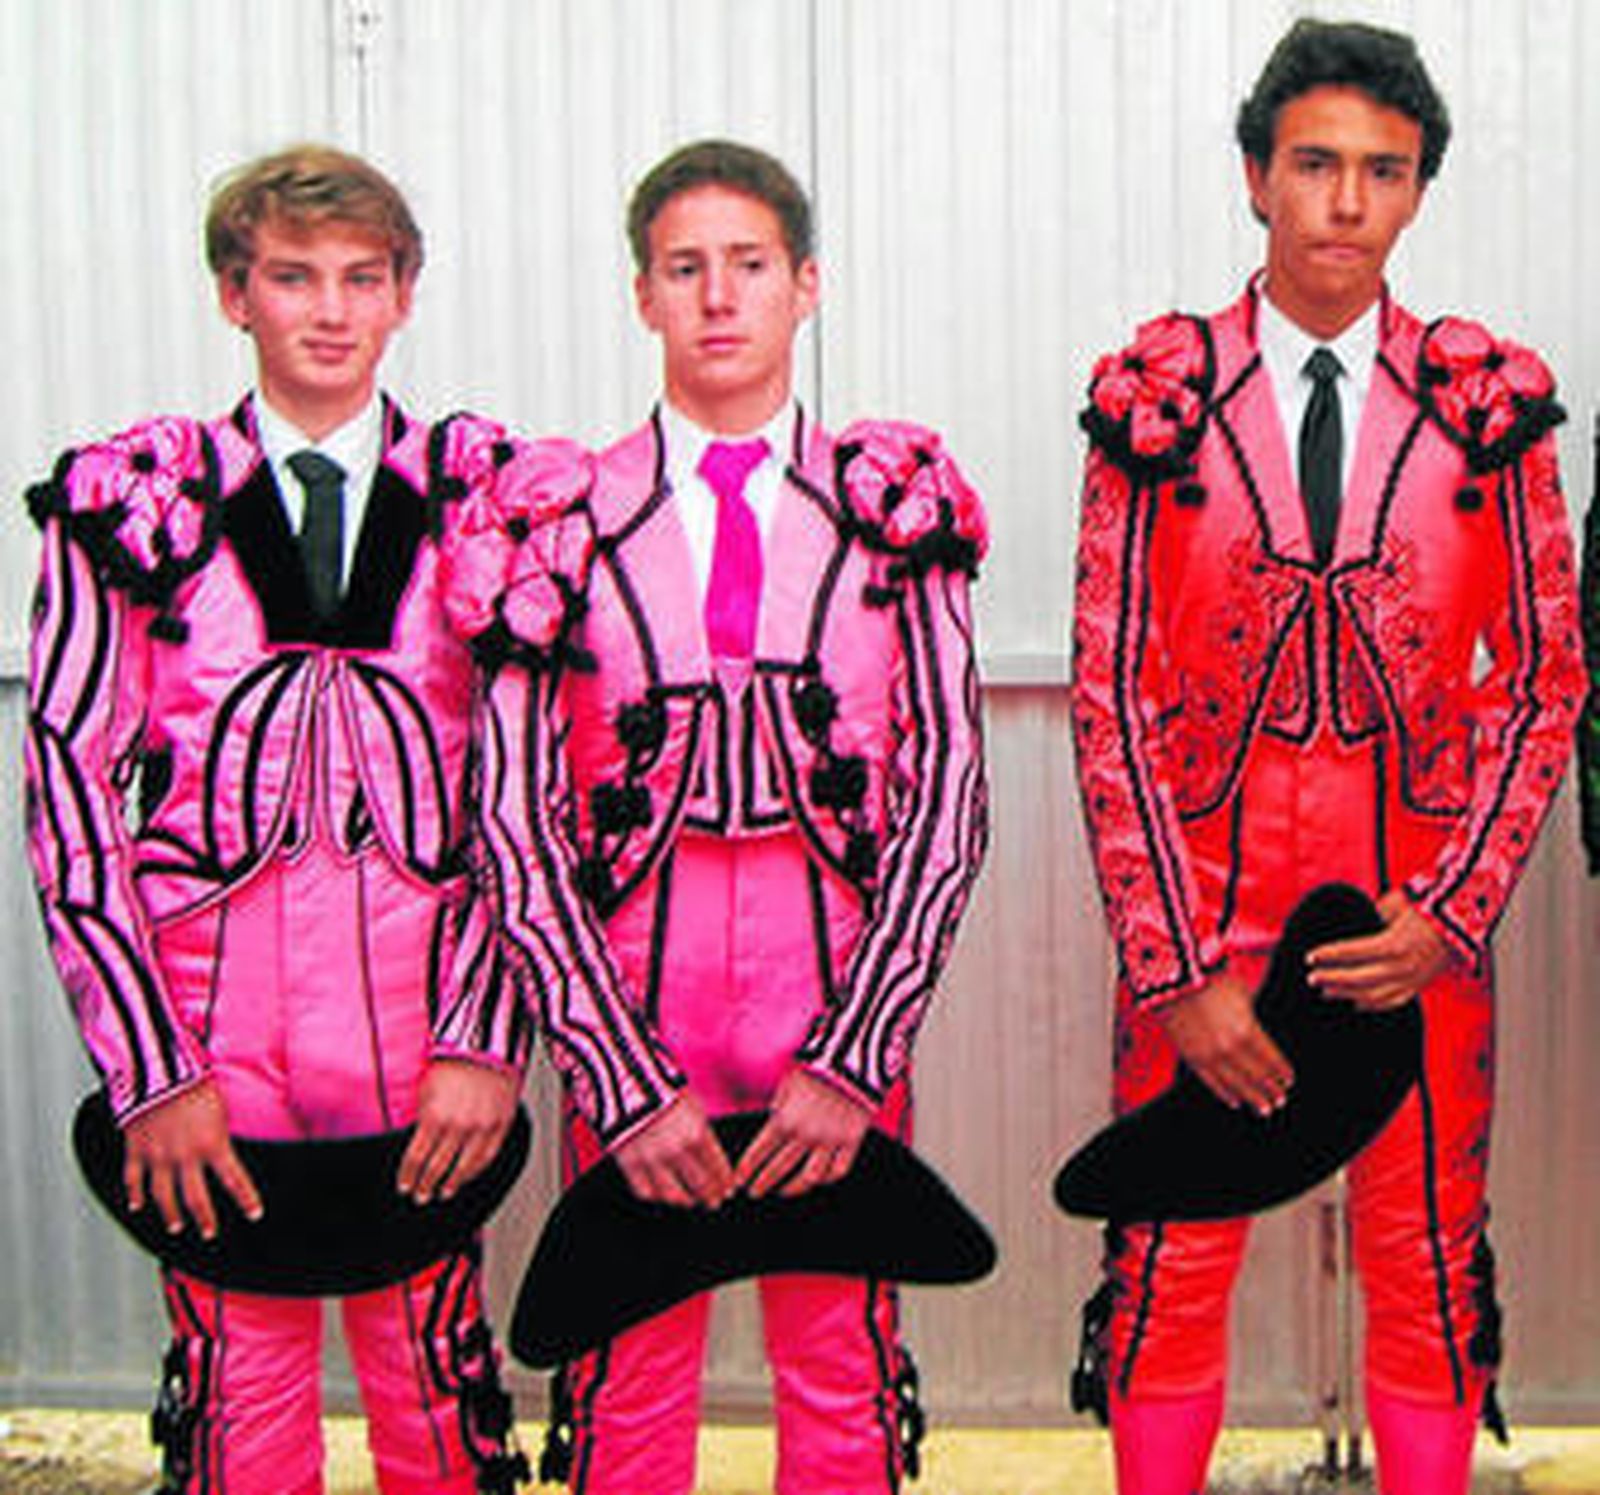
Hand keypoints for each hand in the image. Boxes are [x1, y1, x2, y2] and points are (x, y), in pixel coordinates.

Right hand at [123, 1081, 262, 1239]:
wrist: (158, 1070)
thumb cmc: (194, 1081)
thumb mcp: (221, 1108)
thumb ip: (222, 1133)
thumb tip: (229, 1147)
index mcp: (212, 1145)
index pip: (236, 1180)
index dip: (247, 1200)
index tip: (255, 1214)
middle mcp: (185, 1156)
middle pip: (196, 1199)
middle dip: (205, 1219)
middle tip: (209, 1233)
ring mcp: (158, 1156)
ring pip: (164, 1196)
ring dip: (170, 1214)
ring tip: (176, 1226)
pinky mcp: (136, 1150)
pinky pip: (133, 1179)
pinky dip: (134, 1194)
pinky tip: (135, 1205)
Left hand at [398, 1060, 521, 1203]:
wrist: (486, 1045)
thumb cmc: (453, 1061)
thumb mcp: (425, 1088)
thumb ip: (420, 1117)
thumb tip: (413, 1142)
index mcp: (434, 1116)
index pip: (415, 1158)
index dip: (408, 1176)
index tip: (404, 1185)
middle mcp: (458, 1126)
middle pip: (437, 1167)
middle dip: (425, 1185)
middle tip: (421, 1195)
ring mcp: (482, 1127)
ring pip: (464, 1167)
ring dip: (451, 1184)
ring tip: (444, 1192)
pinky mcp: (501, 1125)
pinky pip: (487, 1156)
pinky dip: (475, 1171)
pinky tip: (467, 1176)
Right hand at [612, 1090, 733, 1208]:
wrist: (622, 1078)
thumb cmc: (661, 1087)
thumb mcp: (692, 1105)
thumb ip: (703, 1133)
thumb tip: (710, 1156)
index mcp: (697, 1134)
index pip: (718, 1170)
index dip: (725, 1183)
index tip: (728, 1190)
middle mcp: (676, 1151)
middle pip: (700, 1187)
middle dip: (711, 1197)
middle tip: (714, 1202)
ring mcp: (651, 1159)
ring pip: (673, 1196)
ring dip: (685, 1201)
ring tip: (690, 1201)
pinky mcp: (629, 1163)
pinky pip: (645, 1191)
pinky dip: (656, 1196)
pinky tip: (662, 1194)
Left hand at [731, 1068, 872, 1198]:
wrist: (853, 1058)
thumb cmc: (817, 1065)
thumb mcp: (788, 1083)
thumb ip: (779, 1107)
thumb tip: (773, 1122)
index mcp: (784, 1120)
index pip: (758, 1153)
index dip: (746, 1170)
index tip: (738, 1180)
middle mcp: (806, 1135)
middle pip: (778, 1169)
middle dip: (762, 1183)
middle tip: (754, 1191)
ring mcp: (830, 1141)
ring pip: (808, 1178)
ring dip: (792, 1188)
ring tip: (783, 1191)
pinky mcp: (852, 1141)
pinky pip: (838, 1170)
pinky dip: (826, 1179)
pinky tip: (817, 1180)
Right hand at [1158, 968, 1293, 1115]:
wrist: (1170, 979)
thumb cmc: (1207, 976)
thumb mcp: (1241, 988)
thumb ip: (1254, 1011)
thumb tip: (1263, 1022)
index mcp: (1247, 1030)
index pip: (1271, 1059)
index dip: (1282, 1071)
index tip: (1288, 1080)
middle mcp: (1230, 1048)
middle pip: (1256, 1075)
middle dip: (1270, 1088)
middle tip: (1280, 1099)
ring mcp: (1209, 1055)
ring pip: (1236, 1084)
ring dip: (1252, 1097)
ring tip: (1264, 1107)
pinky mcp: (1190, 1057)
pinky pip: (1211, 1081)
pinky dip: (1224, 1093)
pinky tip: (1234, 1101)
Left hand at [1307, 889, 1450, 1010]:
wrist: (1464, 921)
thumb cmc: (1429, 907)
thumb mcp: (1394, 905)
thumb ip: (1370, 916)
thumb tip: (1350, 923)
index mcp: (1394, 944)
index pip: (1352, 952)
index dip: (1329, 954)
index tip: (1310, 955)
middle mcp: (1402, 966)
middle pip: (1358, 979)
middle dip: (1331, 979)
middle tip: (1312, 978)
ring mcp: (1412, 979)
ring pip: (1373, 995)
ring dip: (1346, 994)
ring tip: (1326, 991)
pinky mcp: (1419, 985)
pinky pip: (1392, 1001)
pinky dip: (1371, 1004)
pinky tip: (1355, 1003)